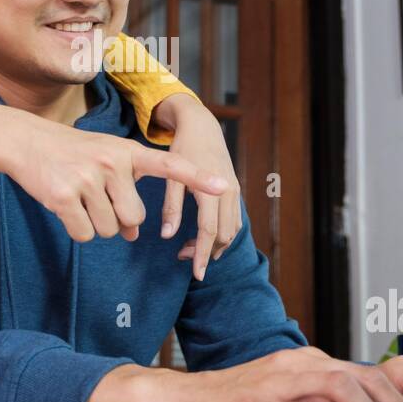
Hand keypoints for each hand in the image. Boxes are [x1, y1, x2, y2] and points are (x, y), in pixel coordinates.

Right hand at [2, 109, 227, 242]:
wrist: (27, 142)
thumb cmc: (72, 155)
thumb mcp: (106, 162)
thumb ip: (126, 191)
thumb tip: (134, 233)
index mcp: (127, 152)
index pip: (169, 165)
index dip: (196, 178)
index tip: (222, 185)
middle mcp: (112, 162)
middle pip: (134, 219)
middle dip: (119, 222)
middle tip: (97, 201)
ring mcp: (87, 179)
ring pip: (109, 230)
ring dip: (96, 225)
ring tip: (79, 199)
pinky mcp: (64, 196)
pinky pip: (84, 234)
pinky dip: (76, 230)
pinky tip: (65, 207)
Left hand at [152, 94, 240, 279]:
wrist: (202, 128)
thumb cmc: (183, 149)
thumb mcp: (172, 176)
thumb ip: (171, 206)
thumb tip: (167, 236)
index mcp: (210, 190)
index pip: (208, 232)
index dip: (202, 254)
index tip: (197, 273)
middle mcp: (227, 193)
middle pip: (223, 236)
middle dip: (206, 251)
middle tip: (182, 255)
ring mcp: (234, 192)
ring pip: (231, 231)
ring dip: (214, 245)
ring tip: (190, 249)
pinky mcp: (235, 191)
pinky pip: (234, 221)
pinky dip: (222, 234)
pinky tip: (204, 237)